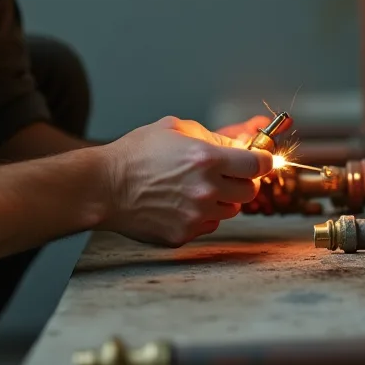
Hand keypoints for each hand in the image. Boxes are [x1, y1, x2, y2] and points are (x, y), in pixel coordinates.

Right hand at [97, 116, 273, 246]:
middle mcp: (206, 190)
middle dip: (241, 180)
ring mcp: (196, 215)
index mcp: (207, 159)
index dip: (260, 161)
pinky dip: (202, 215)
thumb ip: (214, 137)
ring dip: (222, 199)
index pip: (259, 164)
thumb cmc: (136, 153)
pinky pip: (209, 225)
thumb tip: (244, 142)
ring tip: (196, 188)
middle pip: (250, 190)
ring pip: (231, 210)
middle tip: (224, 173)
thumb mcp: (176, 130)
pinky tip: (180, 203)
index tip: (257, 160)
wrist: (103, 186)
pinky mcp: (184, 234)